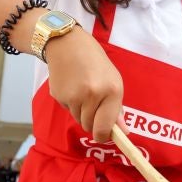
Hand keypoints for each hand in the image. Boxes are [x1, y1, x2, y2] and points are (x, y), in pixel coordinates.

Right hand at [45, 26, 123, 141]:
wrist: (68, 45)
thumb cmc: (95, 63)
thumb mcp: (113, 82)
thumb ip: (117, 109)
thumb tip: (123, 132)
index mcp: (112, 91)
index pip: (105, 128)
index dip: (103, 136)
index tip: (103, 135)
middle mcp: (93, 95)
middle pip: (89, 126)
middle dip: (91, 120)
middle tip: (93, 103)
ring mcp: (74, 96)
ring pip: (78, 119)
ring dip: (81, 111)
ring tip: (82, 90)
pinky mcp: (59, 96)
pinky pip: (67, 109)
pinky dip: (70, 103)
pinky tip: (71, 86)